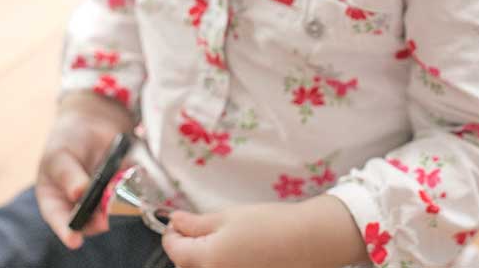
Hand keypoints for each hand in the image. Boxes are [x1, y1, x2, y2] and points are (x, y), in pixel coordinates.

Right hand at [35, 92, 135, 249]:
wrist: (92, 118)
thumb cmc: (66, 139)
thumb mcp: (59, 154)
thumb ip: (67, 174)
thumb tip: (78, 193)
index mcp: (55, 200)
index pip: (60, 220)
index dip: (67, 232)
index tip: (75, 240)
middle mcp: (79, 205)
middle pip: (89, 220)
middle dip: (98, 219)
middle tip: (105, 217)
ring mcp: (102, 197)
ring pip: (111, 209)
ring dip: (117, 204)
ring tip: (116, 190)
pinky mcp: (121, 186)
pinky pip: (129, 191)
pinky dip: (132, 186)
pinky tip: (131, 175)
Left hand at [160, 194, 367, 267]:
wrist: (307, 242)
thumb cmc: (271, 226)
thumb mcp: (228, 216)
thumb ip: (196, 223)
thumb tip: (174, 221)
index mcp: (207, 259)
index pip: (174, 250)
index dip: (171, 233)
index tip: (175, 221)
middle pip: (186, 265)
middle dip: (186, 247)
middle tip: (197, 227)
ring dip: (203, 258)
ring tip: (220, 238)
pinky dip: (221, 264)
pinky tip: (235, 252)